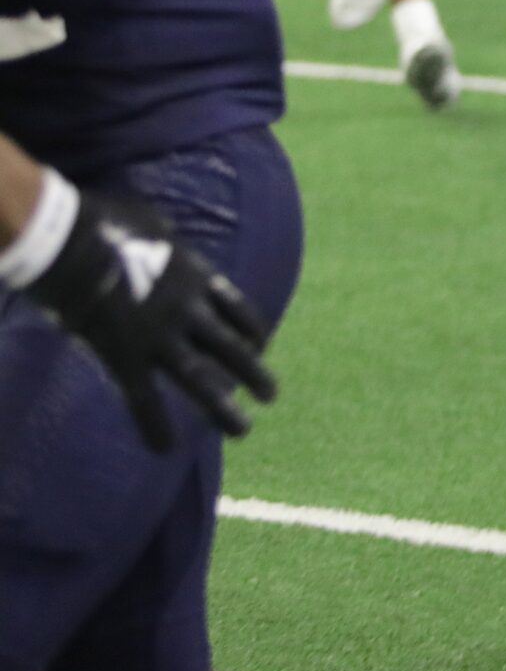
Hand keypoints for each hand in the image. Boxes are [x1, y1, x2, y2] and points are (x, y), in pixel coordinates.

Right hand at [22, 191, 276, 449]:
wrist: (69, 239)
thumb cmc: (104, 221)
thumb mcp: (152, 222)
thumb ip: (165, 238)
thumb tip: (162, 234)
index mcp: (197, 277)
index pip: (238, 310)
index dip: (252, 331)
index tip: (260, 346)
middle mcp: (187, 310)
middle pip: (231, 348)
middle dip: (253, 373)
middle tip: (271, 394)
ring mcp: (159, 336)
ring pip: (201, 380)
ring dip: (223, 408)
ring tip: (244, 431)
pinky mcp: (124, 356)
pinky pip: (143, 399)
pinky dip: (154, 425)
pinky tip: (164, 448)